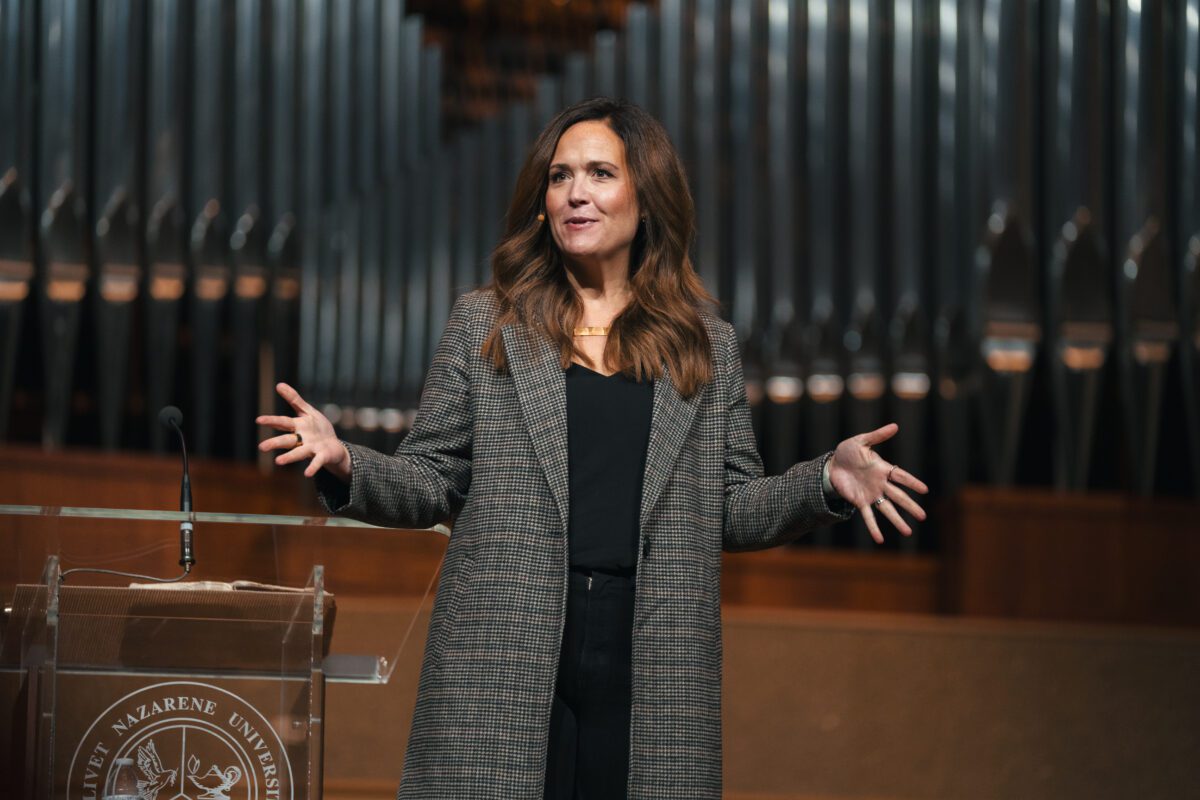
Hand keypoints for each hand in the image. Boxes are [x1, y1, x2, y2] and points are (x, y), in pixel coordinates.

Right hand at [256, 383, 350, 480]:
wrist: (334, 447)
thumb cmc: (318, 429)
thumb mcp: (307, 411)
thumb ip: (294, 399)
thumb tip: (278, 384)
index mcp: (298, 426)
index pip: (283, 423)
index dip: (272, 421)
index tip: (259, 420)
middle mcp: (302, 439)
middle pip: (287, 440)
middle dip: (275, 443)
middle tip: (261, 447)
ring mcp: (311, 448)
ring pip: (298, 452)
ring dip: (289, 457)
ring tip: (278, 462)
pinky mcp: (322, 456)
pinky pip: (317, 462)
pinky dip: (312, 467)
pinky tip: (307, 474)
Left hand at [827, 422, 928, 543]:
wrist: (832, 464)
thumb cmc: (848, 451)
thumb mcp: (860, 441)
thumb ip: (877, 436)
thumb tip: (895, 426)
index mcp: (883, 469)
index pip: (901, 476)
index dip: (912, 483)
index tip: (925, 490)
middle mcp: (880, 484)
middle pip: (898, 497)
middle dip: (910, 506)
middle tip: (923, 516)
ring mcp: (871, 494)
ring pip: (887, 510)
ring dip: (897, 521)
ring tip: (908, 532)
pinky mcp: (859, 502)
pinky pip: (868, 517)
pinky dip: (874, 528)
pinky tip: (880, 540)